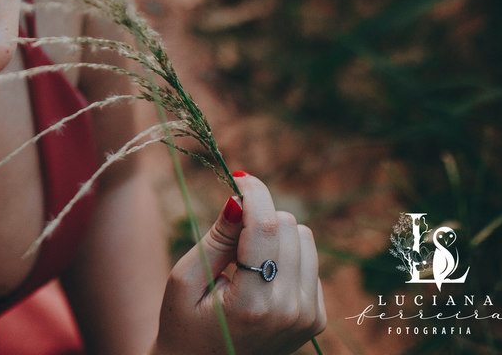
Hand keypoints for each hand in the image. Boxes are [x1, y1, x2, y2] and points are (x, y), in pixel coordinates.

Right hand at [151, 173, 325, 354]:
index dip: (254, 194)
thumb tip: (238, 198)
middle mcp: (289, 310)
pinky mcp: (317, 317)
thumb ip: (216, 239)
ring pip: (304, 237)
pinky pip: (310, 259)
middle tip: (229, 236)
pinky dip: (286, 256)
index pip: (266, 227)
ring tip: (246, 260)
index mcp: (252, 303)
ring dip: (275, 235)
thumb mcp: (185, 279)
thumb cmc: (184, 323)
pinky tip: (262, 277)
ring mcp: (308, 316)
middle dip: (259, 218)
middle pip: (288, 225)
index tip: (239, 178)